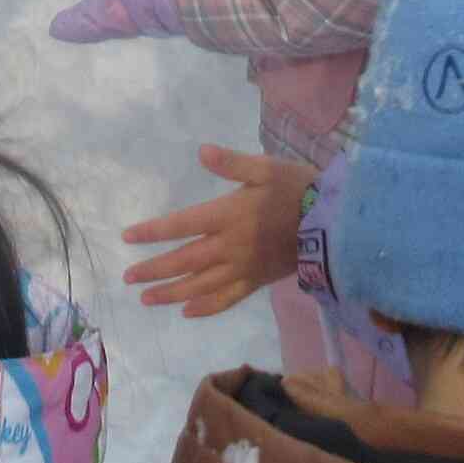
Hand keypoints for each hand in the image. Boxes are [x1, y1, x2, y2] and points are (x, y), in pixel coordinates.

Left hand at [120, 145, 317, 320]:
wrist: (335, 224)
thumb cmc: (299, 189)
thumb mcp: (266, 167)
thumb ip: (232, 163)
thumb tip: (201, 151)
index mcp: (227, 215)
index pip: (180, 225)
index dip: (152, 232)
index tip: (128, 238)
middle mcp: (229, 246)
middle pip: (184, 261)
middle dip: (154, 271)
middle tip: (128, 278)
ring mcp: (243, 268)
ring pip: (200, 286)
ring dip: (171, 293)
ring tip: (147, 299)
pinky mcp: (258, 281)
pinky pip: (228, 299)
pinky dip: (206, 307)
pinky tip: (189, 311)